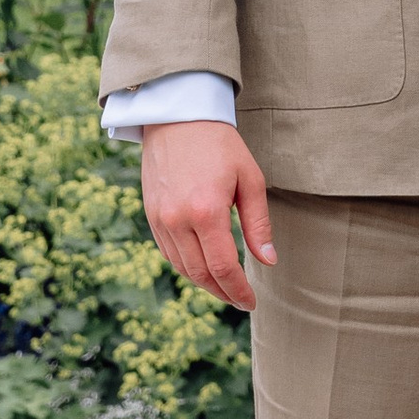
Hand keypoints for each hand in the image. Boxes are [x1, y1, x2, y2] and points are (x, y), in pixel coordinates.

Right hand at [141, 120, 276, 309]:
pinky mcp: (150, 215)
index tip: (250, 302)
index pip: (223, 268)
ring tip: (225, 287)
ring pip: (182, 267)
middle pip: (201, 274)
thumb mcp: (249, 179)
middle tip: (240, 300)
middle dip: (223, 292)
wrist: (177, 116)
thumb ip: (258, 224)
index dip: (238, 291)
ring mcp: (159, 219)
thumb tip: (267, 261)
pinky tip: (203, 267)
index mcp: (206, 212)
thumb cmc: (220, 144)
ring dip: (204, 283)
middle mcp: (177, 221)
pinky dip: (186, 266)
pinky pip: (168, 252)